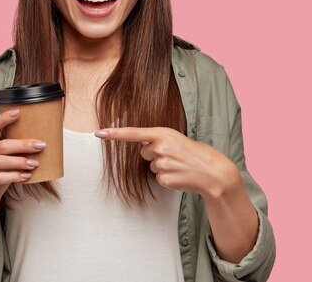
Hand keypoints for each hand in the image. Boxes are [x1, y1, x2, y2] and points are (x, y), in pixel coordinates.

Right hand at [0, 109, 45, 216]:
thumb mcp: (5, 162)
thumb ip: (15, 152)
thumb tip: (41, 142)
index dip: (4, 119)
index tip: (19, 112)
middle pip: (2, 145)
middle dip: (23, 144)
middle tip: (41, 145)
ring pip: (0, 161)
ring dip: (20, 161)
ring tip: (35, 163)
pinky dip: (14, 176)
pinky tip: (26, 176)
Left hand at [95, 127, 240, 198]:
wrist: (213, 172)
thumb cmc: (194, 153)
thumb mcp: (176, 139)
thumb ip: (158, 140)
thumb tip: (144, 146)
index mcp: (163, 133)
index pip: (133, 133)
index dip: (114, 134)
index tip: (98, 133)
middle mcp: (160, 147)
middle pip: (143, 152)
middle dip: (155, 154)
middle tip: (174, 155)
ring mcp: (162, 163)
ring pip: (151, 166)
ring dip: (162, 167)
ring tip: (180, 165)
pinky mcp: (164, 179)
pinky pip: (157, 178)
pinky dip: (167, 178)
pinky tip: (179, 175)